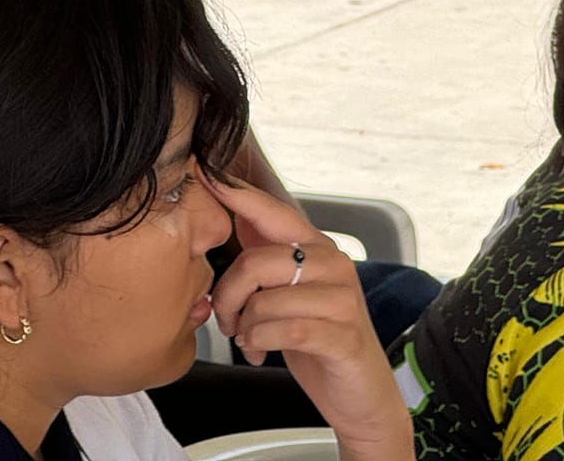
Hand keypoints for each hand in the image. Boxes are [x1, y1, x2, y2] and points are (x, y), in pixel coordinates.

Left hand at [207, 177, 409, 458]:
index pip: (270, 211)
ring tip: (248, 340)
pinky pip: (282, 330)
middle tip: (227, 320)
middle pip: (255, 263)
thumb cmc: (317, 338)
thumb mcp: (288, 291)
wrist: (360, 393)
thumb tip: (235, 209)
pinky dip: (259, 344)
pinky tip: (260, 353)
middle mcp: (332, 263)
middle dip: (228, 297)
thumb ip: (266, 254)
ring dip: (243, 328)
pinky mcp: (342, 334)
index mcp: (315, 246)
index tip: (203, 171)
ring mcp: (341, 298)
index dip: (234, 192)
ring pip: (265, 301)